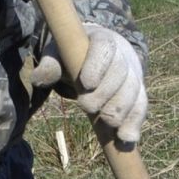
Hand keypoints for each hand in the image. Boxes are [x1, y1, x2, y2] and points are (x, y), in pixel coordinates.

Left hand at [34, 24, 145, 141]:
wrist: (96, 54)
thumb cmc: (74, 55)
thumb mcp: (59, 55)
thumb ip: (51, 66)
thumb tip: (38, 79)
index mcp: (102, 39)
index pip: (105, 48)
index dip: (98, 65)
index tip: (86, 83)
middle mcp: (123, 55)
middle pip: (121, 72)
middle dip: (106, 92)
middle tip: (87, 108)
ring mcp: (134, 74)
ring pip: (134, 91)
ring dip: (123, 110)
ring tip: (110, 125)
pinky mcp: (138, 93)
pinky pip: (141, 107)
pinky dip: (135, 124)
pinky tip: (127, 139)